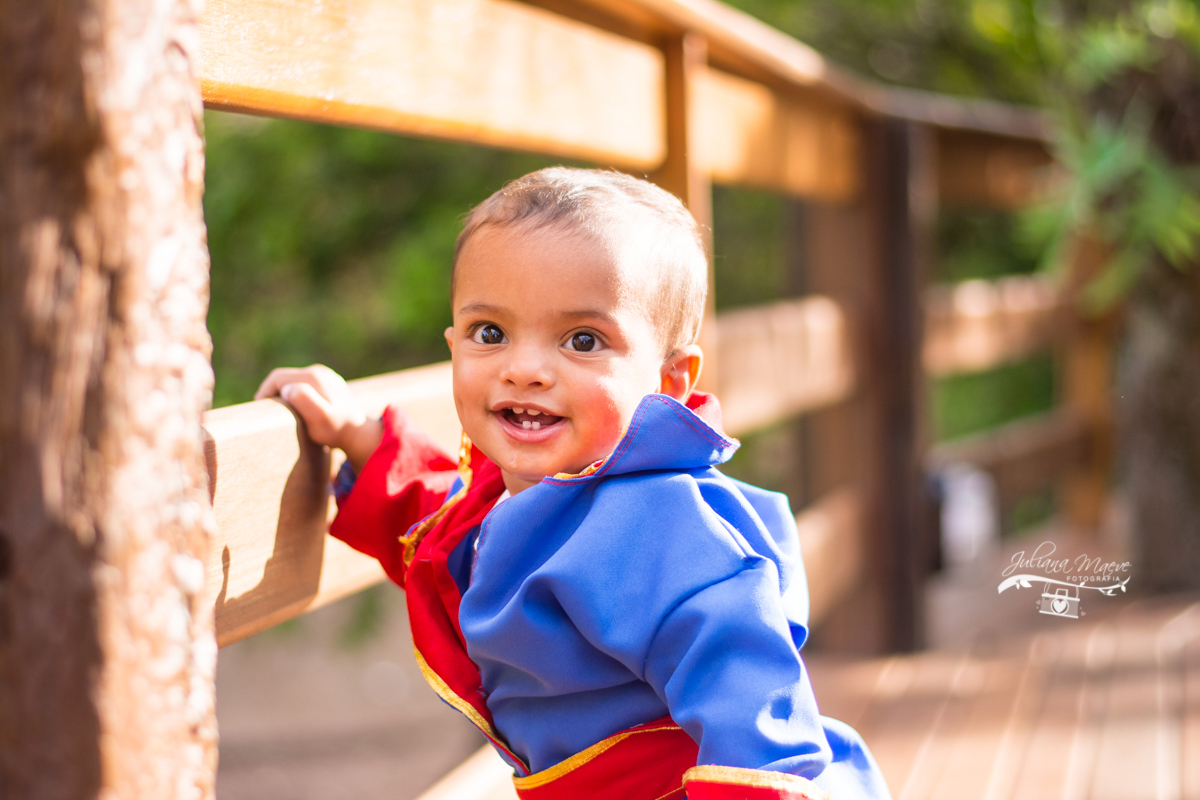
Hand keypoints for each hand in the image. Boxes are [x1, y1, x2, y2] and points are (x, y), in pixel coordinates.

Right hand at [254, 364, 382, 470]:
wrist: (360, 433)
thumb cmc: (337, 429)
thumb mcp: (320, 419)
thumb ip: (305, 401)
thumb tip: (289, 388)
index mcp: (313, 377)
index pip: (278, 378)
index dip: (264, 391)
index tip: (259, 408)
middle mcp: (319, 372)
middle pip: (285, 377)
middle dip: (272, 392)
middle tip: (265, 411)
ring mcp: (326, 376)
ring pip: (294, 380)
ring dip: (283, 393)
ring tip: (278, 411)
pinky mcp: (329, 383)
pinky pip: (304, 385)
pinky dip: (295, 394)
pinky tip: (295, 409)